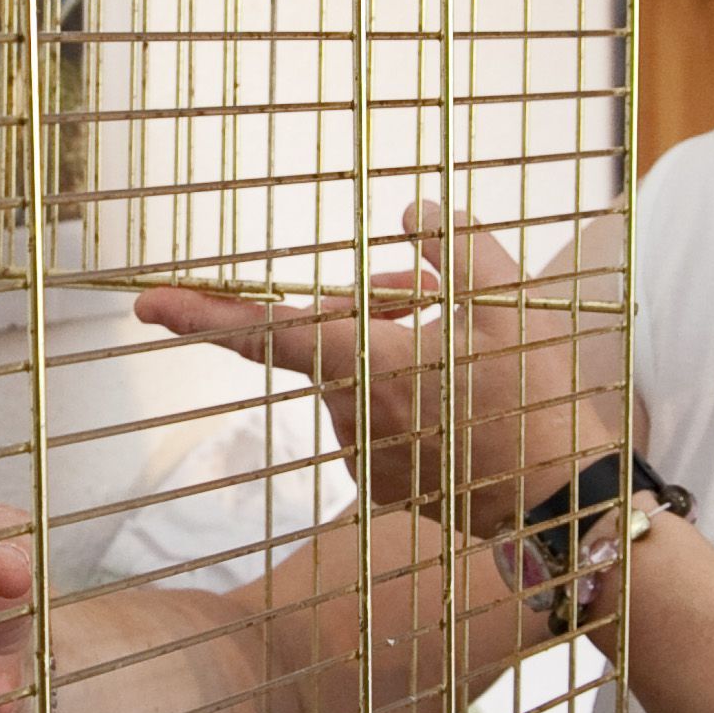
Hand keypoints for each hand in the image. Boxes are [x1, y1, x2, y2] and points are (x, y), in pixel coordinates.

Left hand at [133, 201, 596, 538]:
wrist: (563, 500)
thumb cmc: (536, 397)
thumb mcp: (507, 298)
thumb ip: (453, 242)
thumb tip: (409, 212)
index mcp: (370, 366)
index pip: (268, 332)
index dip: (204, 315)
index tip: (150, 304)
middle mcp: (351, 414)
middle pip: (325, 338)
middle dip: (365, 305)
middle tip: (425, 293)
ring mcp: (361, 455)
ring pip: (349, 375)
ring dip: (385, 349)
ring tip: (458, 349)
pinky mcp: (378, 483)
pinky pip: (369, 416)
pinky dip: (398, 394)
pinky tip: (454, 398)